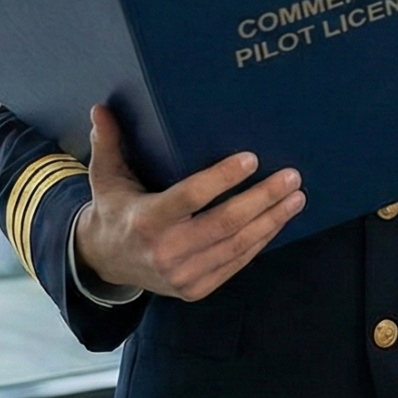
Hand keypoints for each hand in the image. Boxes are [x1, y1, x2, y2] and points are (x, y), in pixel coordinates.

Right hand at [72, 106, 304, 300]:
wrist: (105, 262)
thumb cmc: (114, 209)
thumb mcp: (106, 177)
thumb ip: (107, 143)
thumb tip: (101, 108)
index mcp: (146, 220)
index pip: (191, 197)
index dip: (222, 179)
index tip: (251, 159)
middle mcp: (166, 252)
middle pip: (225, 223)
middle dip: (263, 199)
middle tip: (290, 177)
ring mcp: (183, 275)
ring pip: (237, 245)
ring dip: (271, 220)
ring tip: (296, 197)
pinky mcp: (197, 289)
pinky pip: (236, 263)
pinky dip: (260, 241)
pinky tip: (277, 221)